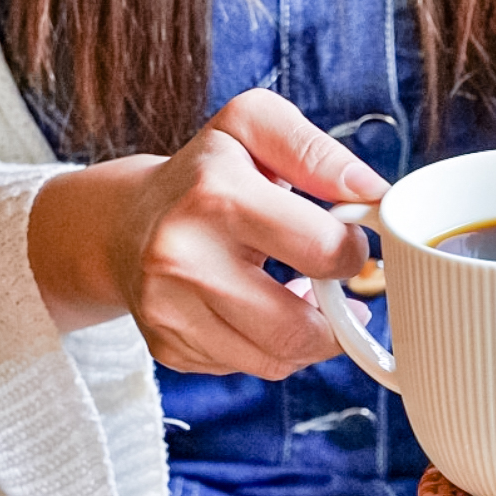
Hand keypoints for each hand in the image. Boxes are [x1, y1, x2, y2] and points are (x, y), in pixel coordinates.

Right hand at [28, 88, 389, 378]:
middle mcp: (183, 259)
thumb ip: (317, 151)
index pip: (323, 250)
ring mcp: (170, 311)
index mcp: (215, 195)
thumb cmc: (205, 173)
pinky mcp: (169, 348)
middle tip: (337, 287)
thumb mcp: (253, 127)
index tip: (346, 242)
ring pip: (280, 359)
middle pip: (301, 329)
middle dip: (337, 314)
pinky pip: (251, 368)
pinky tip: (267, 313)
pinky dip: (274, 348)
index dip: (352, 252)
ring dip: (311, 337)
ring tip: (308, 299)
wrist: (122, 223)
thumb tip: (373, 191)